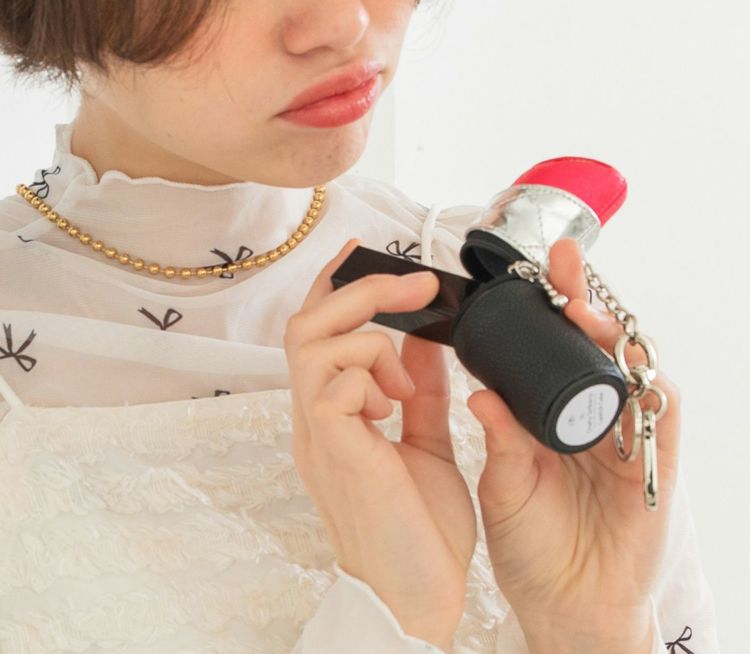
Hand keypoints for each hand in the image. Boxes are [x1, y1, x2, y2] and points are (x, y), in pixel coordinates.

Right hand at [284, 238, 476, 649]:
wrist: (417, 595)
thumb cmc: (418, 526)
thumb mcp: (424, 441)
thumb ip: (419, 391)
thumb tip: (422, 338)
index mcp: (333, 415)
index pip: (319, 332)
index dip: (337, 285)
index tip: (366, 252)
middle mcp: (314, 417)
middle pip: (305, 323)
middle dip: (359, 289)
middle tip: (415, 283)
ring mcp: (317, 433)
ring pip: (312, 342)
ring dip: (368, 336)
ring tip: (401, 378)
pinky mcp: (334, 448)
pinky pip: (334, 382)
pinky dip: (370, 375)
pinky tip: (392, 407)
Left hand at [466, 238, 680, 653]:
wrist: (567, 604)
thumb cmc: (532, 544)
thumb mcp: (504, 486)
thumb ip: (500, 440)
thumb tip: (480, 394)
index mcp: (549, 415)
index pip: (550, 350)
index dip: (545, 310)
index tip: (529, 274)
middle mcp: (589, 417)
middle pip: (595, 346)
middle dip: (582, 300)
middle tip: (562, 266)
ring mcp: (626, 437)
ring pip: (632, 368)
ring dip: (614, 335)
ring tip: (583, 312)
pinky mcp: (656, 464)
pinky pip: (664, 414)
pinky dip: (650, 386)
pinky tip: (630, 364)